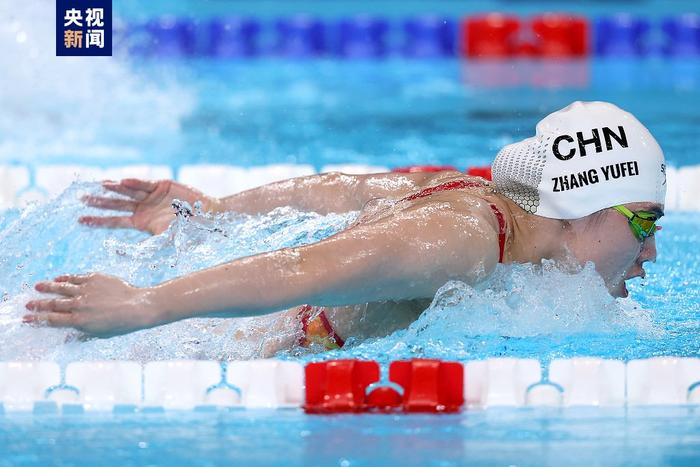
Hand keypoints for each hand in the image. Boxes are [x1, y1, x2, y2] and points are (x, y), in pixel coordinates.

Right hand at [24, 273, 160, 337]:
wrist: (138, 307)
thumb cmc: (121, 324)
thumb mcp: (99, 334)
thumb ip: (81, 334)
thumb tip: (67, 336)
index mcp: (79, 321)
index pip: (52, 320)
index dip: (37, 319)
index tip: (26, 318)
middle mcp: (79, 305)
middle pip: (53, 303)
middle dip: (38, 303)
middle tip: (28, 303)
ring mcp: (86, 290)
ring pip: (61, 288)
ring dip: (48, 287)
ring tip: (38, 286)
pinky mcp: (94, 279)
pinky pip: (75, 277)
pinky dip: (65, 278)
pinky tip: (58, 278)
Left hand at [79, 178, 220, 234]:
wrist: (207, 217)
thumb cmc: (188, 231)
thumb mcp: (165, 241)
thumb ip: (146, 248)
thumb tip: (125, 256)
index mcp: (141, 223)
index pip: (115, 221)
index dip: (99, 220)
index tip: (81, 220)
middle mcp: (143, 208)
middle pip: (117, 204)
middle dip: (100, 202)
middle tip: (82, 199)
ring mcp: (150, 195)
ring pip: (128, 192)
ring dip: (114, 189)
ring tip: (101, 186)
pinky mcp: (160, 185)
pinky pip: (144, 183)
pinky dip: (134, 182)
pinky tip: (122, 182)